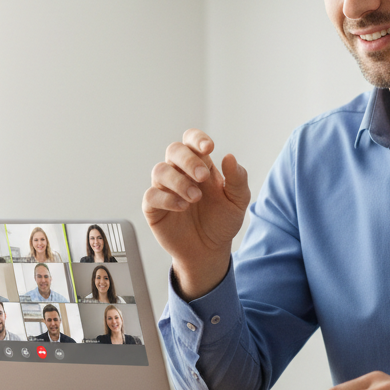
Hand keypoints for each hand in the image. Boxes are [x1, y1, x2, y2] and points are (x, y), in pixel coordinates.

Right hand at [143, 129, 249, 299]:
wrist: (210, 251)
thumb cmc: (222, 221)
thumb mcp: (238, 201)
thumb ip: (237, 179)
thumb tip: (229, 156)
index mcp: (200, 165)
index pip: (191, 141)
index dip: (197, 139)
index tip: (209, 148)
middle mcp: (180, 173)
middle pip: (174, 150)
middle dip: (188, 160)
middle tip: (203, 177)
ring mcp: (165, 189)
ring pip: (160, 170)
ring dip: (178, 181)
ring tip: (195, 198)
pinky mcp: (154, 208)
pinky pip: (151, 195)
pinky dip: (167, 199)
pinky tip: (183, 207)